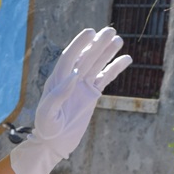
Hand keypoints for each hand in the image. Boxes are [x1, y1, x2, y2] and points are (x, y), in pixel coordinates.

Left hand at [8, 28, 131, 173]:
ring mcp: (82, 86)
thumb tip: (73, 76)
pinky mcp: (92, 94)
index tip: (90, 32)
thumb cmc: (46, 129)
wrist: (54, 143)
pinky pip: (105, 78)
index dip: (79, 44)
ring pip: (96, 65)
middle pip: (85, 57)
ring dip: (106, 52)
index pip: (69, 58)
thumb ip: (57, 96)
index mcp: (57, 80)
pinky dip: (115, 68)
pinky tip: (126, 59)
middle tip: (110, 30)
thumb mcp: (47, 115)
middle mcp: (70, 79)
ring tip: (118, 39)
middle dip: (97, 44)